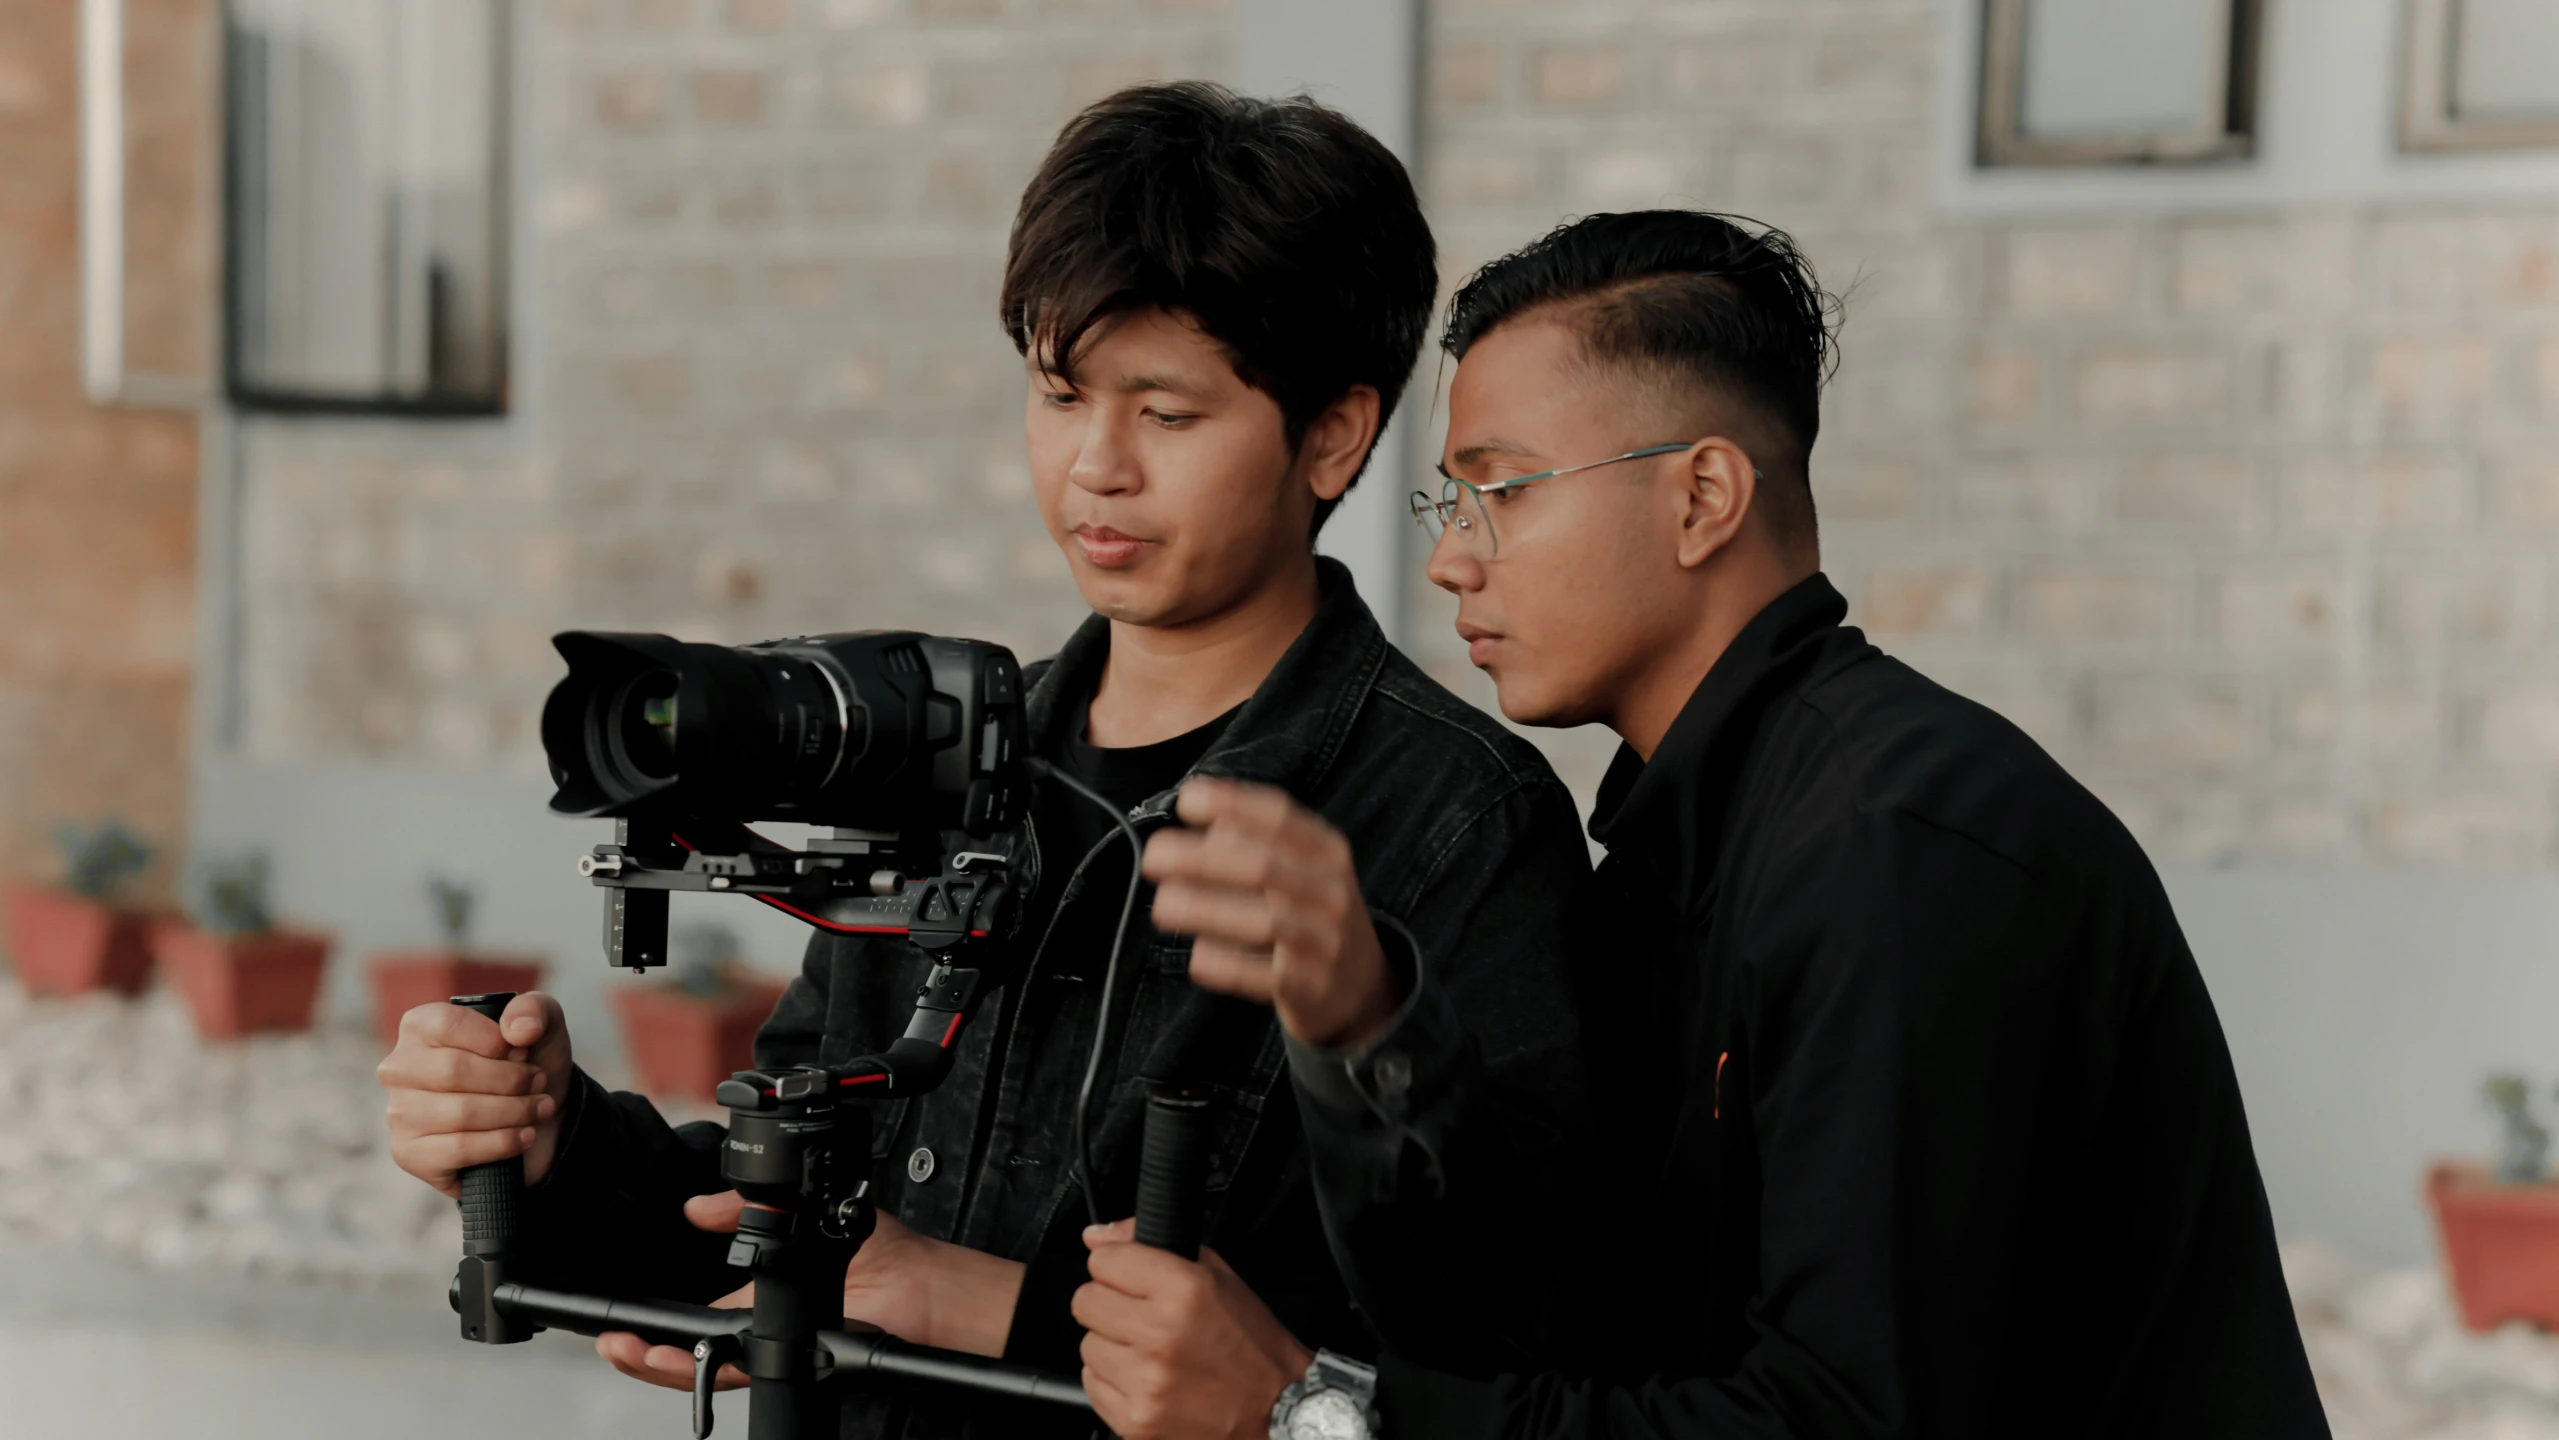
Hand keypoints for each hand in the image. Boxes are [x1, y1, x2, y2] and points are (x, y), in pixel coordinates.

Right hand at [377, 991, 571, 1196]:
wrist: (533, 1117)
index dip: (495, 1040)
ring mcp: (399, 1113)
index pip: (448, 1025)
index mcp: (419, 1026)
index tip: (525, 1051)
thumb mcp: (540, 1024)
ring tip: (539, 1108)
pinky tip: (524, 1136)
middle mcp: (399, 1068)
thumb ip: (533, 1010)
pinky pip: (459, 1149)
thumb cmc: (525, 1063)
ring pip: (460, 1113)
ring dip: (514, 1112)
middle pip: (454, 1071)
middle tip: (539, 1083)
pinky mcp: (409, 1153)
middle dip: (511, 1080)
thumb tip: (519, 1029)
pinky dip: (502, 1143)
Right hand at [597, 1201, 1030, 1390]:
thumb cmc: (891, 1259)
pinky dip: (693, 1365)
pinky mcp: (792, 1356)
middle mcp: (766, 1330)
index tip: (624, 1315)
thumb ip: (750, 1210)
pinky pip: (735, 1368)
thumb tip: (695, 1207)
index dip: (661, 1320)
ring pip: (702, 1366)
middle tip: (611, 1338)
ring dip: (656, 1360)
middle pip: (692, 1348)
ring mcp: (778, 1347)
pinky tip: (665, 1355)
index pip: (701, 1316)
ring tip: (624, 1348)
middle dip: (644, 1348)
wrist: (934, 1291)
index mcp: (766, 1301)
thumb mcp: (808, 1216)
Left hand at [1075, 1218, 1312, 1439]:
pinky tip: (1145, 1379)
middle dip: (1108, 1303)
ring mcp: (1145, 1382)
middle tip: (1139, 1316)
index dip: (1116, 1267)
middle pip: (1085, 1302)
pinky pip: (1093, 1385)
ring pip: (1087, 1345)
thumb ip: (1152, 1246)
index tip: (1130, 1279)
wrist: (1277, 1409)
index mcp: (1183, 1291)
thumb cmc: (1251, 1343)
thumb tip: (1095, 1237)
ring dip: (1112, 1345)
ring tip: (1149, 1352)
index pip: (1102, 1261)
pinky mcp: (1136, 1420)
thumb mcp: (1218, 1277)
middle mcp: (1160, 1335)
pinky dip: (1113, 1381)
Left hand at [1143, 777, 1399, 1048]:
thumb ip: (1254, 844)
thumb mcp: (1300, 871)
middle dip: (1202, 859)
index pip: (1281, 817)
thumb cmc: (1310, 916)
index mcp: (1327, 852)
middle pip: (1265, 867)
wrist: (1361, 987)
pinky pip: (1266, 976)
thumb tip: (1206, 829)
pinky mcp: (1311, 987)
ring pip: (1266, 921)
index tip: (1185, 801)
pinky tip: (1197, 957)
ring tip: (1163, 905)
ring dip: (1208, 909)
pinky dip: (1229, 966)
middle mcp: (1331, 892)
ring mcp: (1325, 942)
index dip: (1232, 804)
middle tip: (1153, 856)